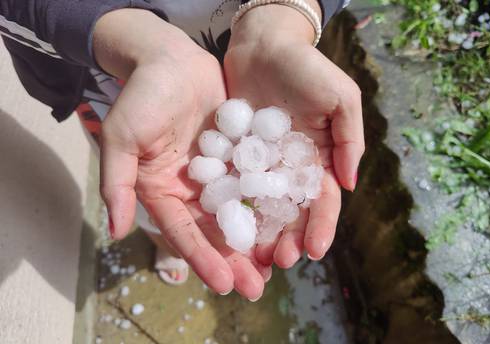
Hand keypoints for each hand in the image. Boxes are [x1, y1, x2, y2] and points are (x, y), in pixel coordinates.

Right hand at [94, 9, 268, 298]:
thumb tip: (116, 232)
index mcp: (162, 191)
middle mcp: (191, 189)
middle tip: (258, 288)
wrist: (169, 59)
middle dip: (235, 260)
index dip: (203, 259)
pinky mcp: (237, 154)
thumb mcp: (122, 137)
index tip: (226, 284)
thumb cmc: (141, 96)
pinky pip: (254, 182)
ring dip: (256, 239)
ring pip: (239, 212)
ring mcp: (216, 172)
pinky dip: (269, 202)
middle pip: (215, 231)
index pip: (184, 233)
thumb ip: (118, 182)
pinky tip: (289, 220)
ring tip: (277, 264)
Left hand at [224, 4, 363, 266]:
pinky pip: (232, 184)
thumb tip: (350, 184)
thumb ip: (349, 140)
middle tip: (278, 261)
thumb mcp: (341, 98)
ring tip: (251, 257)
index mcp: (317, 159)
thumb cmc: (307, 68)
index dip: (320, 226)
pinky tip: (223, 227)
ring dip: (258, 232)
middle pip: (290, 211)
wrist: (263, 44)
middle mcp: (289, 168)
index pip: (322, 200)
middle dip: (287, 238)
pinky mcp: (234, 154)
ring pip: (260, 206)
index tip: (313, 251)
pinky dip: (230, 207)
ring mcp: (260, 163)